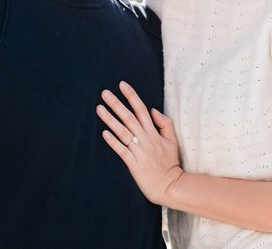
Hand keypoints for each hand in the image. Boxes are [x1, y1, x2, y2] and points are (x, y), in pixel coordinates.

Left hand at [97, 81, 182, 205]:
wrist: (171, 186)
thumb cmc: (170, 163)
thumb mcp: (172, 141)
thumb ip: (165, 124)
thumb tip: (153, 110)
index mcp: (154, 133)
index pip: (142, 110)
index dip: (132, 96)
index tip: (122, 85)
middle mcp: (146, 139)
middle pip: (129, 118)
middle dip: (117, 104)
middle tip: (104, 92)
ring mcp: (139, 152)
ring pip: (123, 132)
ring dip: (110, 119)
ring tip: (99, 108)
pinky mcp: (134, 164)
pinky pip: (122, 150)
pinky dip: (113, 141)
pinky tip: (104, 133)